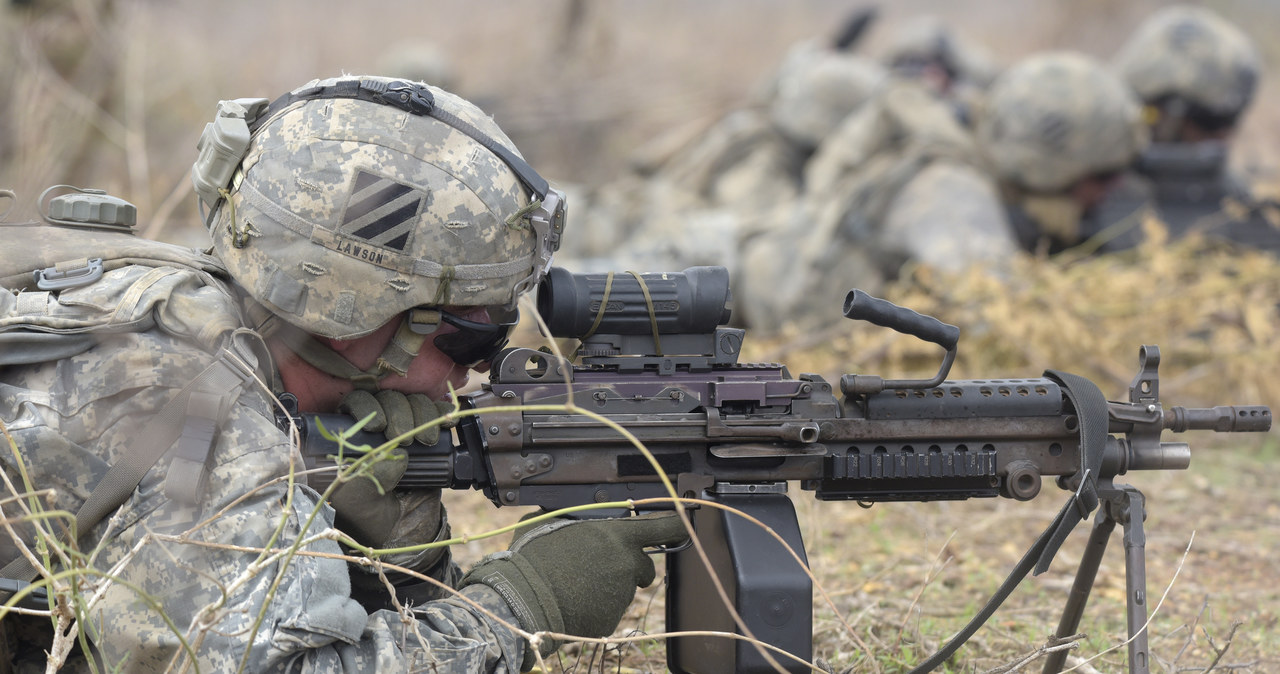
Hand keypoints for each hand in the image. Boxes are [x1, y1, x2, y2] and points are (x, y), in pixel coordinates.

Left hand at [328, 390, 450, 547]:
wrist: (401, 534)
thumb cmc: (368, 517)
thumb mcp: (359, 498)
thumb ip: (371, 475)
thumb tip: (398, 454)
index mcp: (352, 438)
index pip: (356, 405)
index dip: (366, 406)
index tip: (378, 426)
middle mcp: (378, 430)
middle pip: (389, 399)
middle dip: (399, 412)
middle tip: (404, 437)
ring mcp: (406, 431)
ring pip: (414, 403)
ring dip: (422, 413)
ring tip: (426, 440)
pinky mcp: (430, 439)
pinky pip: (438, 415)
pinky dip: (444, 413)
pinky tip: (448, 419)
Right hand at [459, 511, 688, 665]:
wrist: (525, 601)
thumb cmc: (534, 558)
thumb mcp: (548, 523)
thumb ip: (571, 517)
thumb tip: (567, 513)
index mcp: (616, 535)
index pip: (663, 526)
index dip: (677, 524)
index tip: (686, 523)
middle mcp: (627, 563)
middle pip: (644, 565)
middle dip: (630, 566)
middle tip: (602, 567)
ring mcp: (621, 594)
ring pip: (625, 588)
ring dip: (610, 585)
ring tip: (578, 584)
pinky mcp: (612, 619)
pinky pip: (611, 608)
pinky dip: (598, 606)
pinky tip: (575, 600)